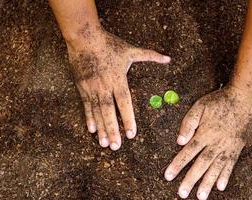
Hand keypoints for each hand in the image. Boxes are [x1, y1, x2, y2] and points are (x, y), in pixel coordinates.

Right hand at [68, 29, 170, 149]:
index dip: (128, 118)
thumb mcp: (131, 50)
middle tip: (116, 147)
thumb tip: (168, 58)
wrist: (85, 38)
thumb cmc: (109, 44)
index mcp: (118, 79)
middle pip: (109, 112)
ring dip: (102, 129)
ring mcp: (92, 88)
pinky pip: (86, 106)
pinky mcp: (83, 88)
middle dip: (113, 130)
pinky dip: (89, 118)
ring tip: (104, 144)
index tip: (131, 134)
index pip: (124, 102)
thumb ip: (150, 56)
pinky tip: (91, 130)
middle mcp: (105, 87)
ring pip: (98, 112)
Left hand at [164, 86, 251, 198]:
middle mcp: (216, 143)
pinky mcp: (236, 148)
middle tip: (182, 193)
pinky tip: (220, 186)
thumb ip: (189, 123)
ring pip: (215, 168)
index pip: (188, 153)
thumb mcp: (200, 106)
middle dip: (190, 179)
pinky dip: (225, 176)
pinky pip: (231, 165)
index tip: (168, 176)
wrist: (244, 99)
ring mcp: (227, 147)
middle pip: (201, 164)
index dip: (177, 165)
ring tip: (200, 196)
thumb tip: (179, 140)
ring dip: (207, 183)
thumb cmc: (219, 101)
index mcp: (204, 133)